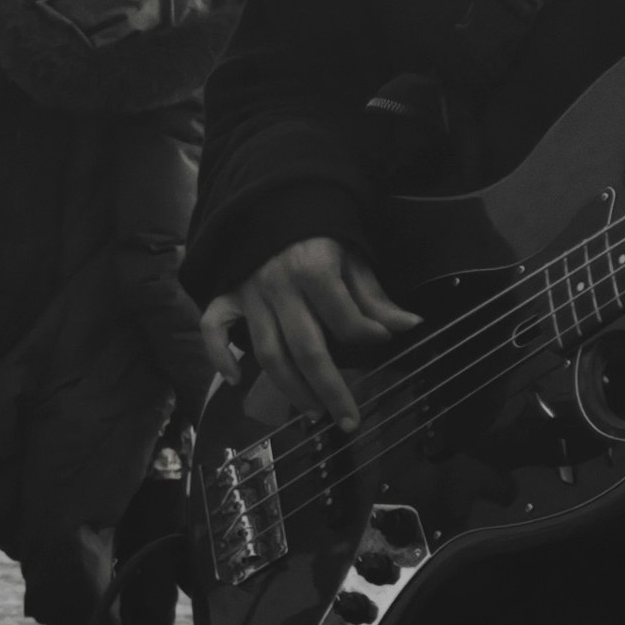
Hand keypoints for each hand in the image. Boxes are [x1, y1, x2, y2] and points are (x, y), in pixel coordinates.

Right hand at [204, 237, 423, 432]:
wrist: (275, 203)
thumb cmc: (319, 236)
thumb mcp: (353, 259)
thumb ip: (375, 298)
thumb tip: (410, 327)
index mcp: (313, 271)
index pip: (345, 320)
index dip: (369, 336)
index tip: (384, 342)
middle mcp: (278, 287)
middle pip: (306, 350)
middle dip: (331, 390)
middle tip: (349, 421)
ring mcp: (249, 294)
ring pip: (268, 352)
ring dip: (290, 388)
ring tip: (314, 411)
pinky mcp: (228, 295)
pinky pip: (214, 327)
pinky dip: (219, 355)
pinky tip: (235, 379)